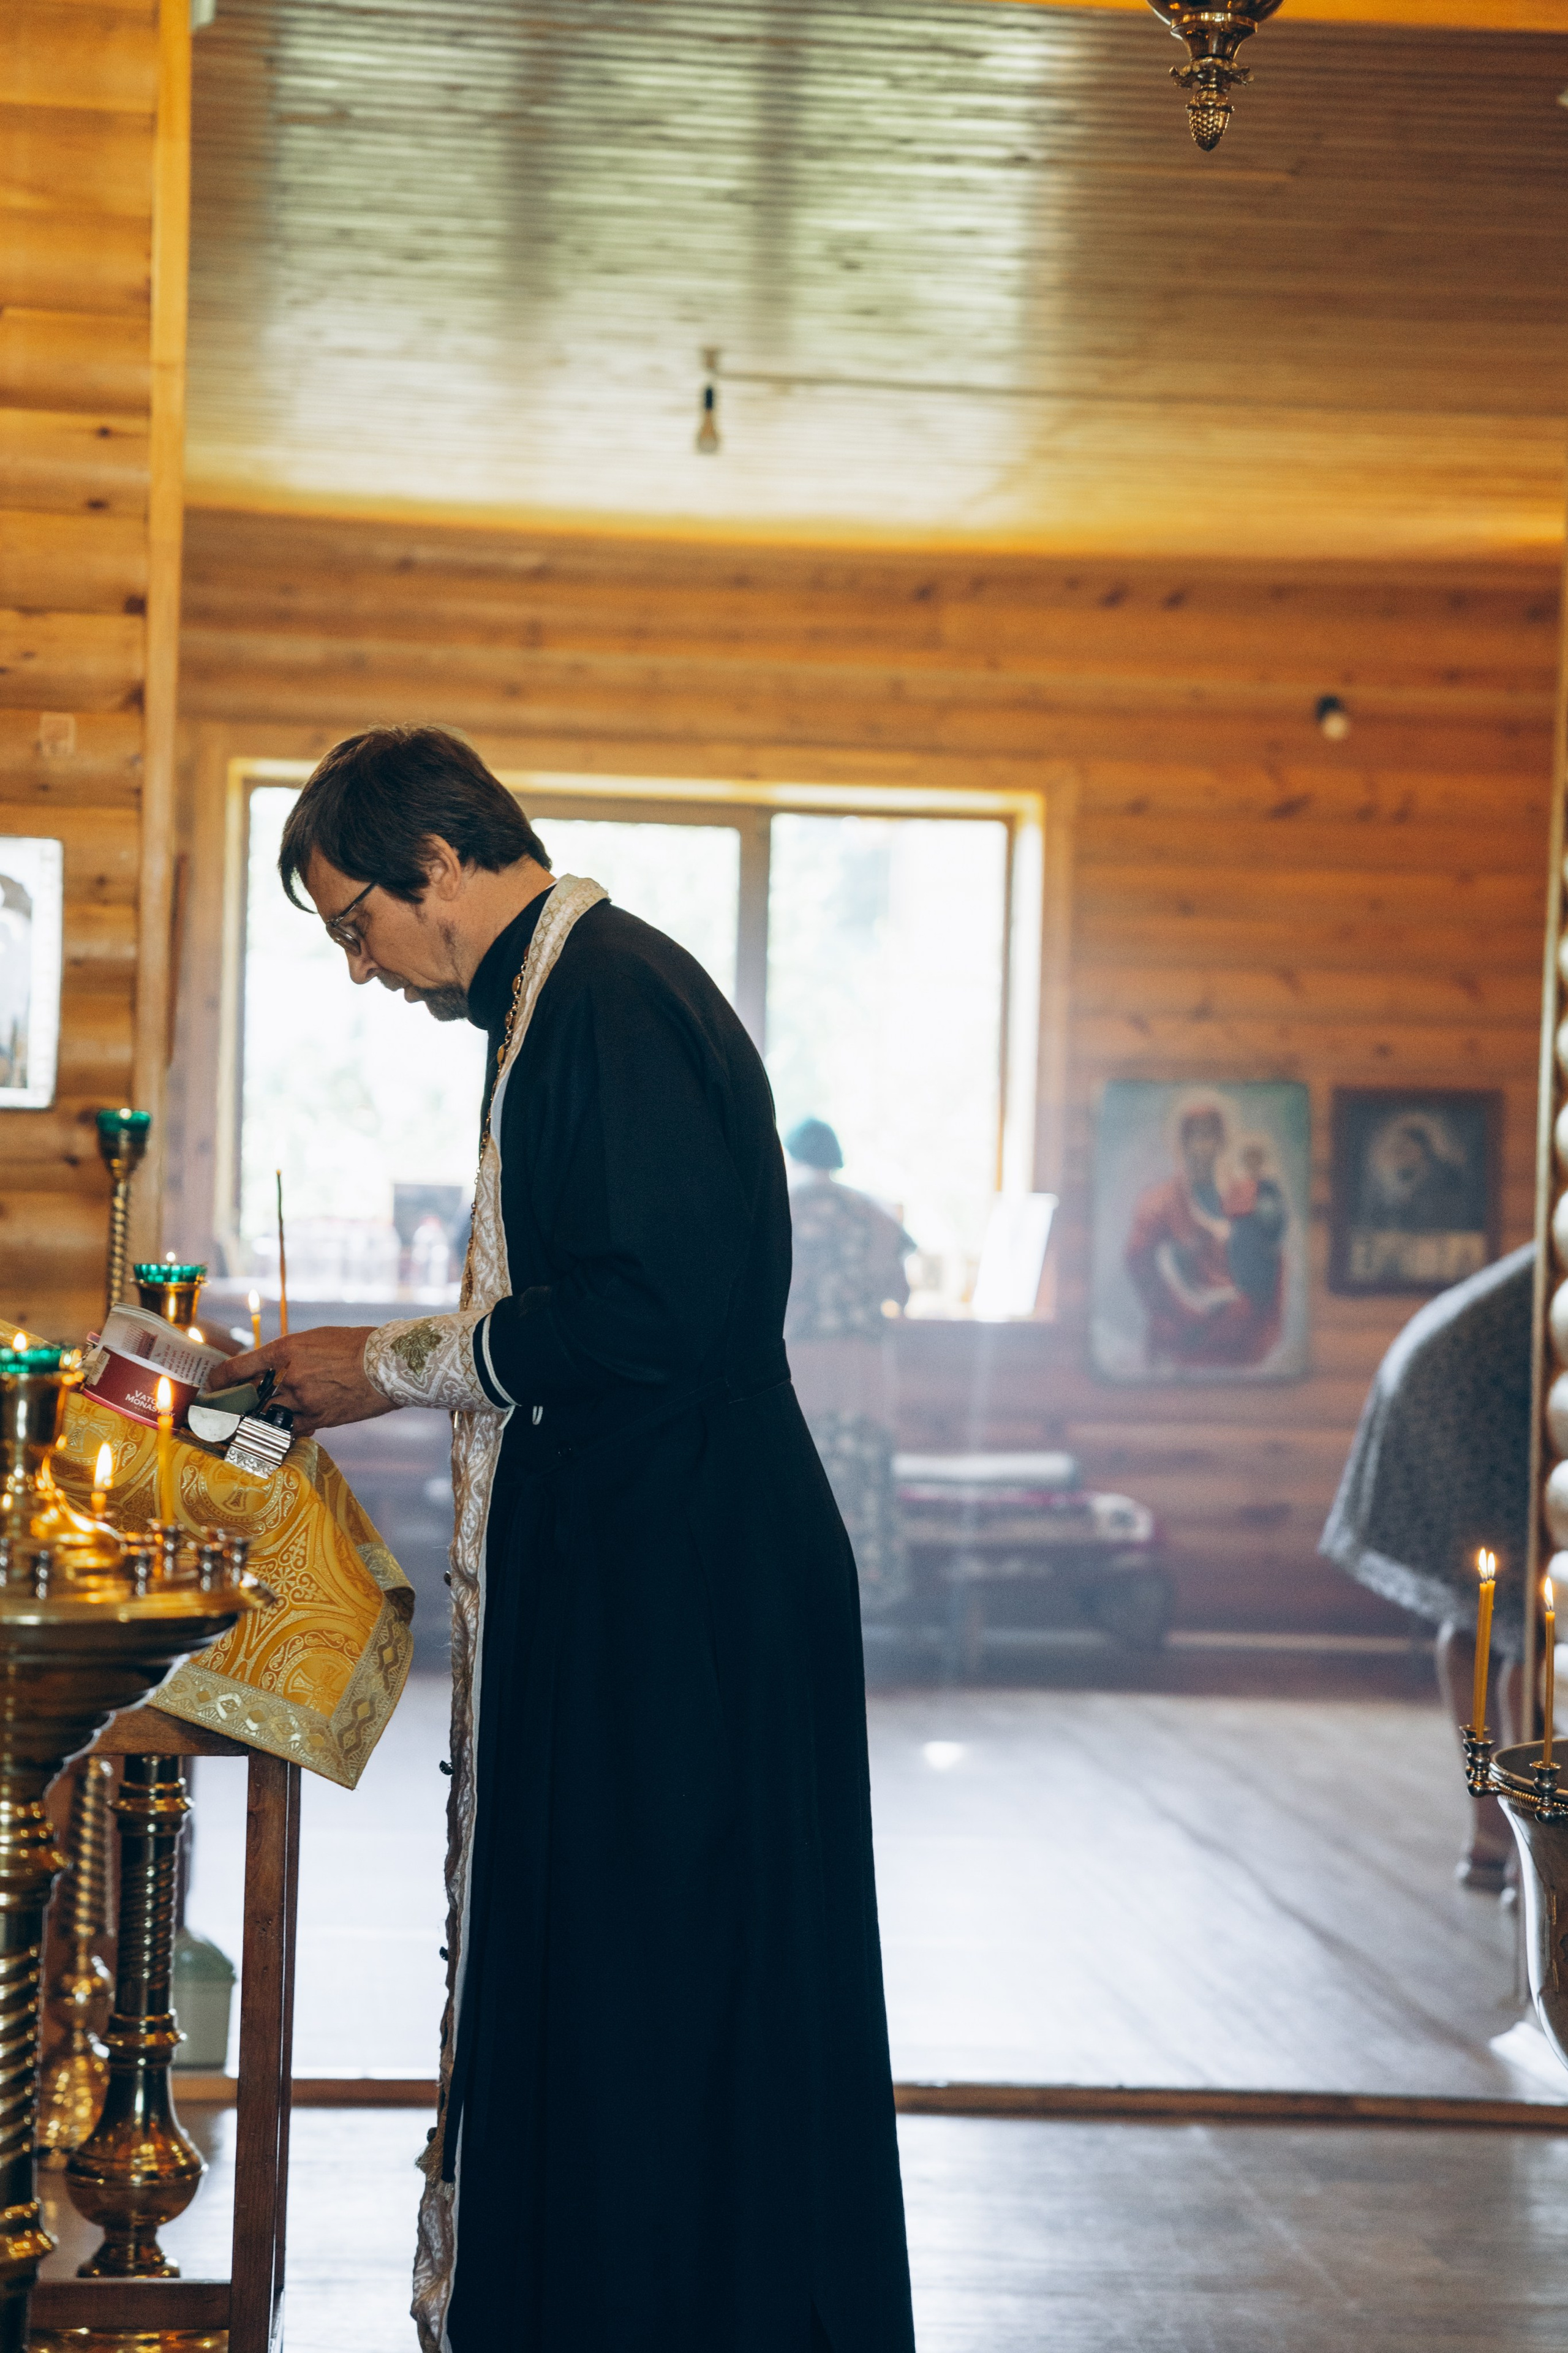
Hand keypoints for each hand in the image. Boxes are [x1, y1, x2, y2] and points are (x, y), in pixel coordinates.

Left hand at [206, 1327, 393, 1435]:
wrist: (389, 1363)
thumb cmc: (356, 1345)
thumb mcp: (316, 1340)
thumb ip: (289, 1356)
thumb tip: (269, 1372)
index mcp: (286, 1350)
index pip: (239, 1368)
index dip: (220, 1380)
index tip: (212, 1386)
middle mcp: (290, 1376)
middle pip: (249, 1399)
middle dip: (234, 1407)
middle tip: (222, 1413)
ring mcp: (304, 1401)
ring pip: (268, 1417)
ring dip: (258, 1421)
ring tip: (249, 1423)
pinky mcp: (320, 1419)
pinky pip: (292, 1430)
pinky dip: (285, 1429)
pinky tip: (285, 1427)